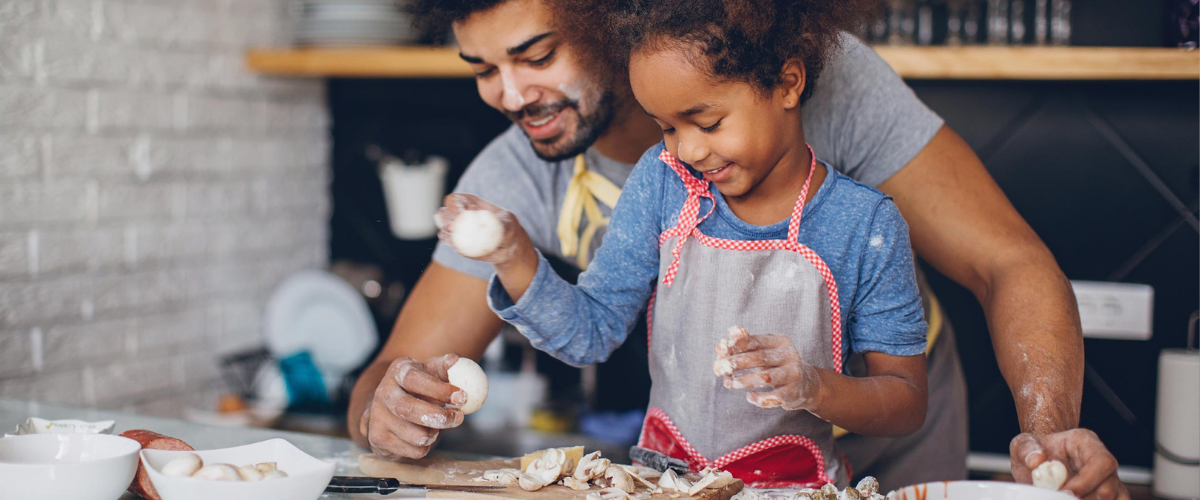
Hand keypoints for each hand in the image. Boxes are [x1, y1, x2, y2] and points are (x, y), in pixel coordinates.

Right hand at [358, 354, 465, 458]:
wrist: (392, 408)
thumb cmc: (421, 388)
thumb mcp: (432, 372)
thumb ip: (446, 367)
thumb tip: (455, 361)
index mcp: (397, 371)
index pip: (414, 379)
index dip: (438, 389)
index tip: (461, 396)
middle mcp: (383, 393)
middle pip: (407, 409)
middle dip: (437, 416)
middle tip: (458, 418)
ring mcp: (378, 417)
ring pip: (415, 435)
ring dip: (434, 434)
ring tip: (436, 426)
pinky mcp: (379, 440)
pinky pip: (414, 451)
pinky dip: (427, 447)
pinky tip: (423, 435)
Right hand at [434, 194, 529, 264]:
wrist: (507, 245)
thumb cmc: (507, 229)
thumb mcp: (508, 225)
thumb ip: (501, 226)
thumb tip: (495, 228)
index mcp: (468, 202)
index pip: (453, 200)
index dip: (453, 207)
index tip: (460, 216)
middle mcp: (458, 214)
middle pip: (441, 214)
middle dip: (444, 222)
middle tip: (454, 230)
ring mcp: (455, 229)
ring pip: (442, 229)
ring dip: (448, 236)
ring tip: (462, 240)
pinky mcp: (456, 242)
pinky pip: (449, 243)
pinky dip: (454, 246)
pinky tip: (464, 247)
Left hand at [713, 326, 822, 410]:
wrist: (806, 384)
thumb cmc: (776, 364)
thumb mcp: (764, 350)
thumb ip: (746, 342)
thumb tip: (729, 331)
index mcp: (780, 341)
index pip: (755, 341)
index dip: (736, 346)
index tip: (720, 352)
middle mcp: (790, 355)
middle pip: (759, 358)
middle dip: (736, 363)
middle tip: (719, 369)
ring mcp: (793, 374)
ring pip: (766, 377)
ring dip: (744, 381)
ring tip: (730, 384)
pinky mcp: (793, 392)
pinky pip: (773, 397)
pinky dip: (758, 398)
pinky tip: (749, 396)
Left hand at [1010, 430, 1129, 499]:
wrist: (1040, 460)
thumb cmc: (1034, 450)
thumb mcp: (1023, 444)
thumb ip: (1026, 449)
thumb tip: (1036, 461)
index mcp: (1085, 442)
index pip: (1100, 462)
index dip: (1086, 482)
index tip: (1064, 493)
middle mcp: (1103, 462)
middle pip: (1109, 487)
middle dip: (1086, 499)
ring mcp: (1109, 481)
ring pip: (1115, 499)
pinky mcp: (1108, 497)